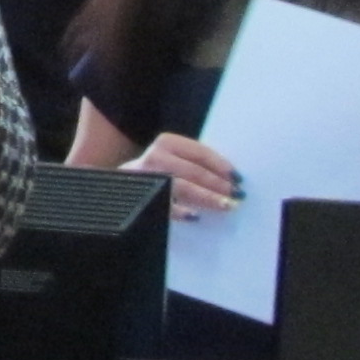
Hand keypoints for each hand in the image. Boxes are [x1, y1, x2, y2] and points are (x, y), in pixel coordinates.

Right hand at [128, 131, 242, 218]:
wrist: (122, 187)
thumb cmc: (157, 173)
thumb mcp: (171, 159)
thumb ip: (193, 162)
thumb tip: (230, 176)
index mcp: (166, 143)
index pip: (200, 152)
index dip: (221, 165)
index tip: (238, 177)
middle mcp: (155, 157)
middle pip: (193, 171)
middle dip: (218, 184)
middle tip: (238, 194)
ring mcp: (147, 178)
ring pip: (182, 187)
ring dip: (207, 197)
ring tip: (226, 205)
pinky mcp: (141, 198)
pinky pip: (165, 205)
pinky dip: (181, 211)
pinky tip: (195, 216)